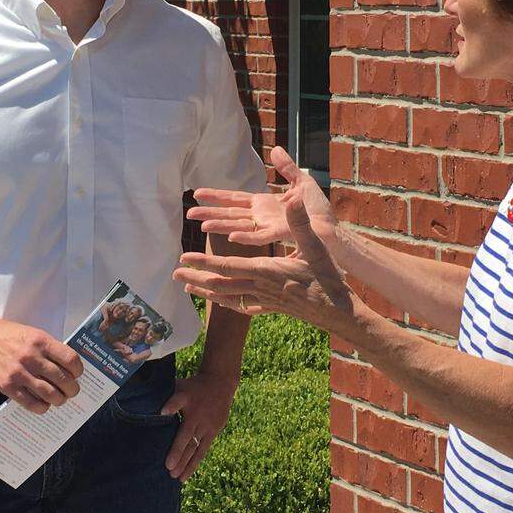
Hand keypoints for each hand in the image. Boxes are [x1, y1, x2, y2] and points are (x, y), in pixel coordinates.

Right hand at [0, 315, 82, 413]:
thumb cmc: (9, 335)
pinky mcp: (7, 386)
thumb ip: (49, 349)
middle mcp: (32, 357)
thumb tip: (68, 366)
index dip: (78, 370)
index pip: (70, 359)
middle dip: (72, 389)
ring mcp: (19, 373)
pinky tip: (43, 405)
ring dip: (59, 400)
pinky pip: (30, 403)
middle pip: (63, 379)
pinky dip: (41, 407)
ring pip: (50, 394)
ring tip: (60, 399)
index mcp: (41, 341)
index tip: (78, 374)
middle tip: (72, 391)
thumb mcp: (33, 334)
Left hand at [160, 370, 238, 481]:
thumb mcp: (182, 389)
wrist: (220, 383)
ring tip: (181, 479)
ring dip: (190, 465)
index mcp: (193, 416)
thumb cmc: (195, 386)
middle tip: (172, 476)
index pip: (183, 437)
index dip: (176, 451)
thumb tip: (159, 412)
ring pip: (199, 451)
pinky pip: (205, 447)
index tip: (168, 465)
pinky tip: (191, 468)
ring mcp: (210, 429)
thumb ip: (172, 401)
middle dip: (182, 463)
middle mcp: (202, 425)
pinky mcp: (215, 431)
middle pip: (191, 447)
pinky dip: (198, 458)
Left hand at [174, 193, 360, 335]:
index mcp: (266, 271)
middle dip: (196, 278)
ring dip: (206, 292)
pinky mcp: (272, 309)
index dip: (203, 263)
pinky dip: (227, 303)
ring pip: (228, 297)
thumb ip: (300, 222)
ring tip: (187, 288)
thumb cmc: (328, 278)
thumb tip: (292, 200)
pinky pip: (242, 307)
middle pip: (221, 284)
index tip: (183, 259)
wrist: (339, 312)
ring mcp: (265, 301)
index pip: (227, 267)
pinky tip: (220, 303)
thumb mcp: (315, 245)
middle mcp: (261, 287)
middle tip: (174, 274)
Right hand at [188, 147, 339, 254]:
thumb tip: (275, 149)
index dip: (216, 196)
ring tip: (202, 226)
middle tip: (188, 214)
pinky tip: (232, 237)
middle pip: (230, 214)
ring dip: (221, 226)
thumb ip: (287, 168)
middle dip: (209, 213)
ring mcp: (268, 227)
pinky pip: (260, 237)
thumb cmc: (317, 209)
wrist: (333, 227)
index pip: (234, 199)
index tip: (197, 193)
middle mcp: (261, 216)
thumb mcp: (301, 182)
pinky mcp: (280, 235)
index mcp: (263, 203)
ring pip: (239, 226)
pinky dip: (247, 237)